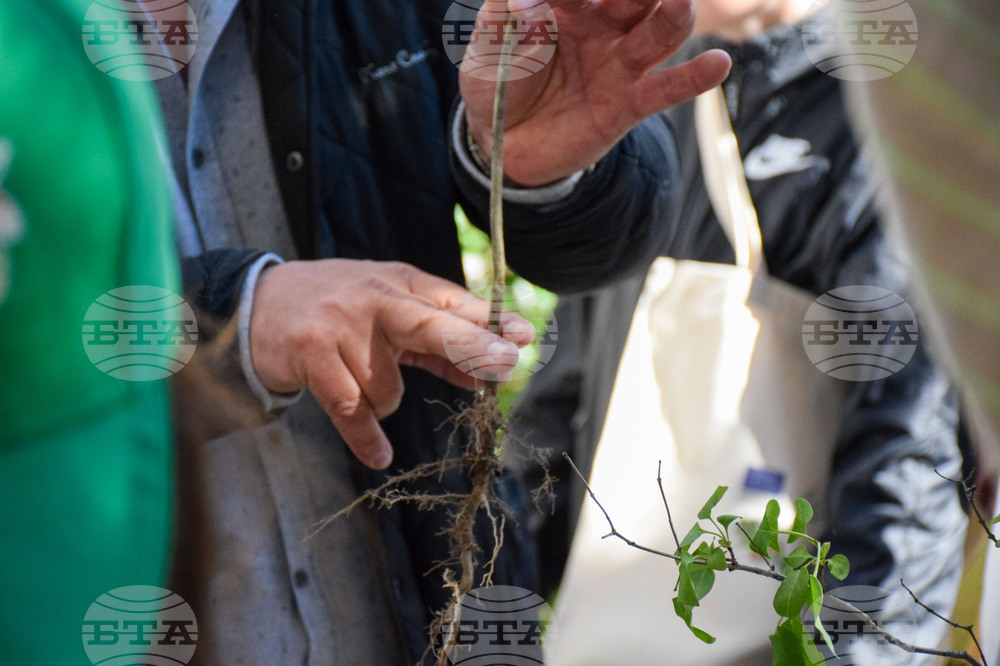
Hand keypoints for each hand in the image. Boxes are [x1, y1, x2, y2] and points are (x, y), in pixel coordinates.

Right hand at [248, 259, 534, 468]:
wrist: (257, 302)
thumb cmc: (339, 310)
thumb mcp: (390, 312)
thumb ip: (437, 342)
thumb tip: (487, 374)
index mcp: (400, 283)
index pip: (454, 303)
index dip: (490, 322)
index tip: (524, 338)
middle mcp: (374, 298)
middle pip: (431, 325)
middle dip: (471, 345)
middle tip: (505, 362)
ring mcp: (341, 325)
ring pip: (388, 387)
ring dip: (383, 401)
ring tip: (359, 383)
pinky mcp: (311, 354)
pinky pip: (350, 409)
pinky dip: (366, 437)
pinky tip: (380, 455)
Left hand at [461, 0, 731, 184]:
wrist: (504, 143)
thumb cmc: (497, 83)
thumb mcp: (486, 48)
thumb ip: (502, 20)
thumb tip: (524, 0)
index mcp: (567, 2)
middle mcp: (602, 24)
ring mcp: (619, 63)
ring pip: (659, 30)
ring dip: (673, 14)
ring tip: (679, 1)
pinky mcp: (629, 103)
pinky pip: (667, 88)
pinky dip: (695, 77)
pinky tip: (718, 64)